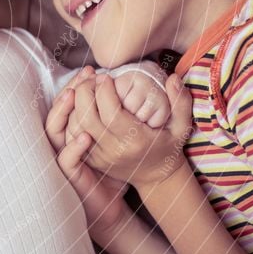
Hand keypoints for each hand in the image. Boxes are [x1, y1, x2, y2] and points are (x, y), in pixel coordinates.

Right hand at [47, 85, 132, 240]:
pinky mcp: (69, 176)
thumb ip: (129, 121)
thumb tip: (155, 89)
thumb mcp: (123, 144)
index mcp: (75, 131)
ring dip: (63, 113)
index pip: (70, 104)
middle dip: (70, 91)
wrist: (113, 209)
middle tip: (85, 76)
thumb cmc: (116, 176)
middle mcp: (66, 141)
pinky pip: (65, 159)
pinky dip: (73, 147)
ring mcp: (65, 158)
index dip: (77, 86)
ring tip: (75, 96)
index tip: (91, 72)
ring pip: (53, 131)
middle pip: (58, 111)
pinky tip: (85, 136)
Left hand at [67, 73, 192, 189]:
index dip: (104, 91)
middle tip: (91, 79)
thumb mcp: (181, 126)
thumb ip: (180, 101)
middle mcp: (114, 150)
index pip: (111, 113)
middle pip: (87, 118)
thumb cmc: (168, 146)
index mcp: (135, 140)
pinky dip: (71, 117)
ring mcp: (99, 156)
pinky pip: (72, 136)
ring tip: (85, 87)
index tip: (106, 77)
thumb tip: (172, 78)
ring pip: (75, 126)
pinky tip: (80, 103)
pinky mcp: (90, 159)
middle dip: (85, 93)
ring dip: (75, 104)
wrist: (155, 176)